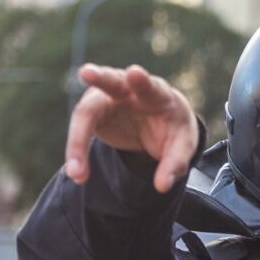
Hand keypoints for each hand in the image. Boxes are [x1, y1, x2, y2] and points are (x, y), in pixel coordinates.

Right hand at [65, 64, 198, 190]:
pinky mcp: (93, 112)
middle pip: (112, 81)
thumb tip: (162, 186)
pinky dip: (77, 152)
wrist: (159, 124)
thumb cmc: (173, 129)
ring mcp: (107, 98)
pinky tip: (78, 174)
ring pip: (86, 111)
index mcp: (157, 94)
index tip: (134, 73)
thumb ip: (175, 164)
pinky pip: (81, 130)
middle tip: (86, 73)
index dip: (142, 81)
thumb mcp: (182, 146)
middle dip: (99, 77)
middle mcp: (128, 91)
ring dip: (78, 141)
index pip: (150, 86)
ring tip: (78, 174)